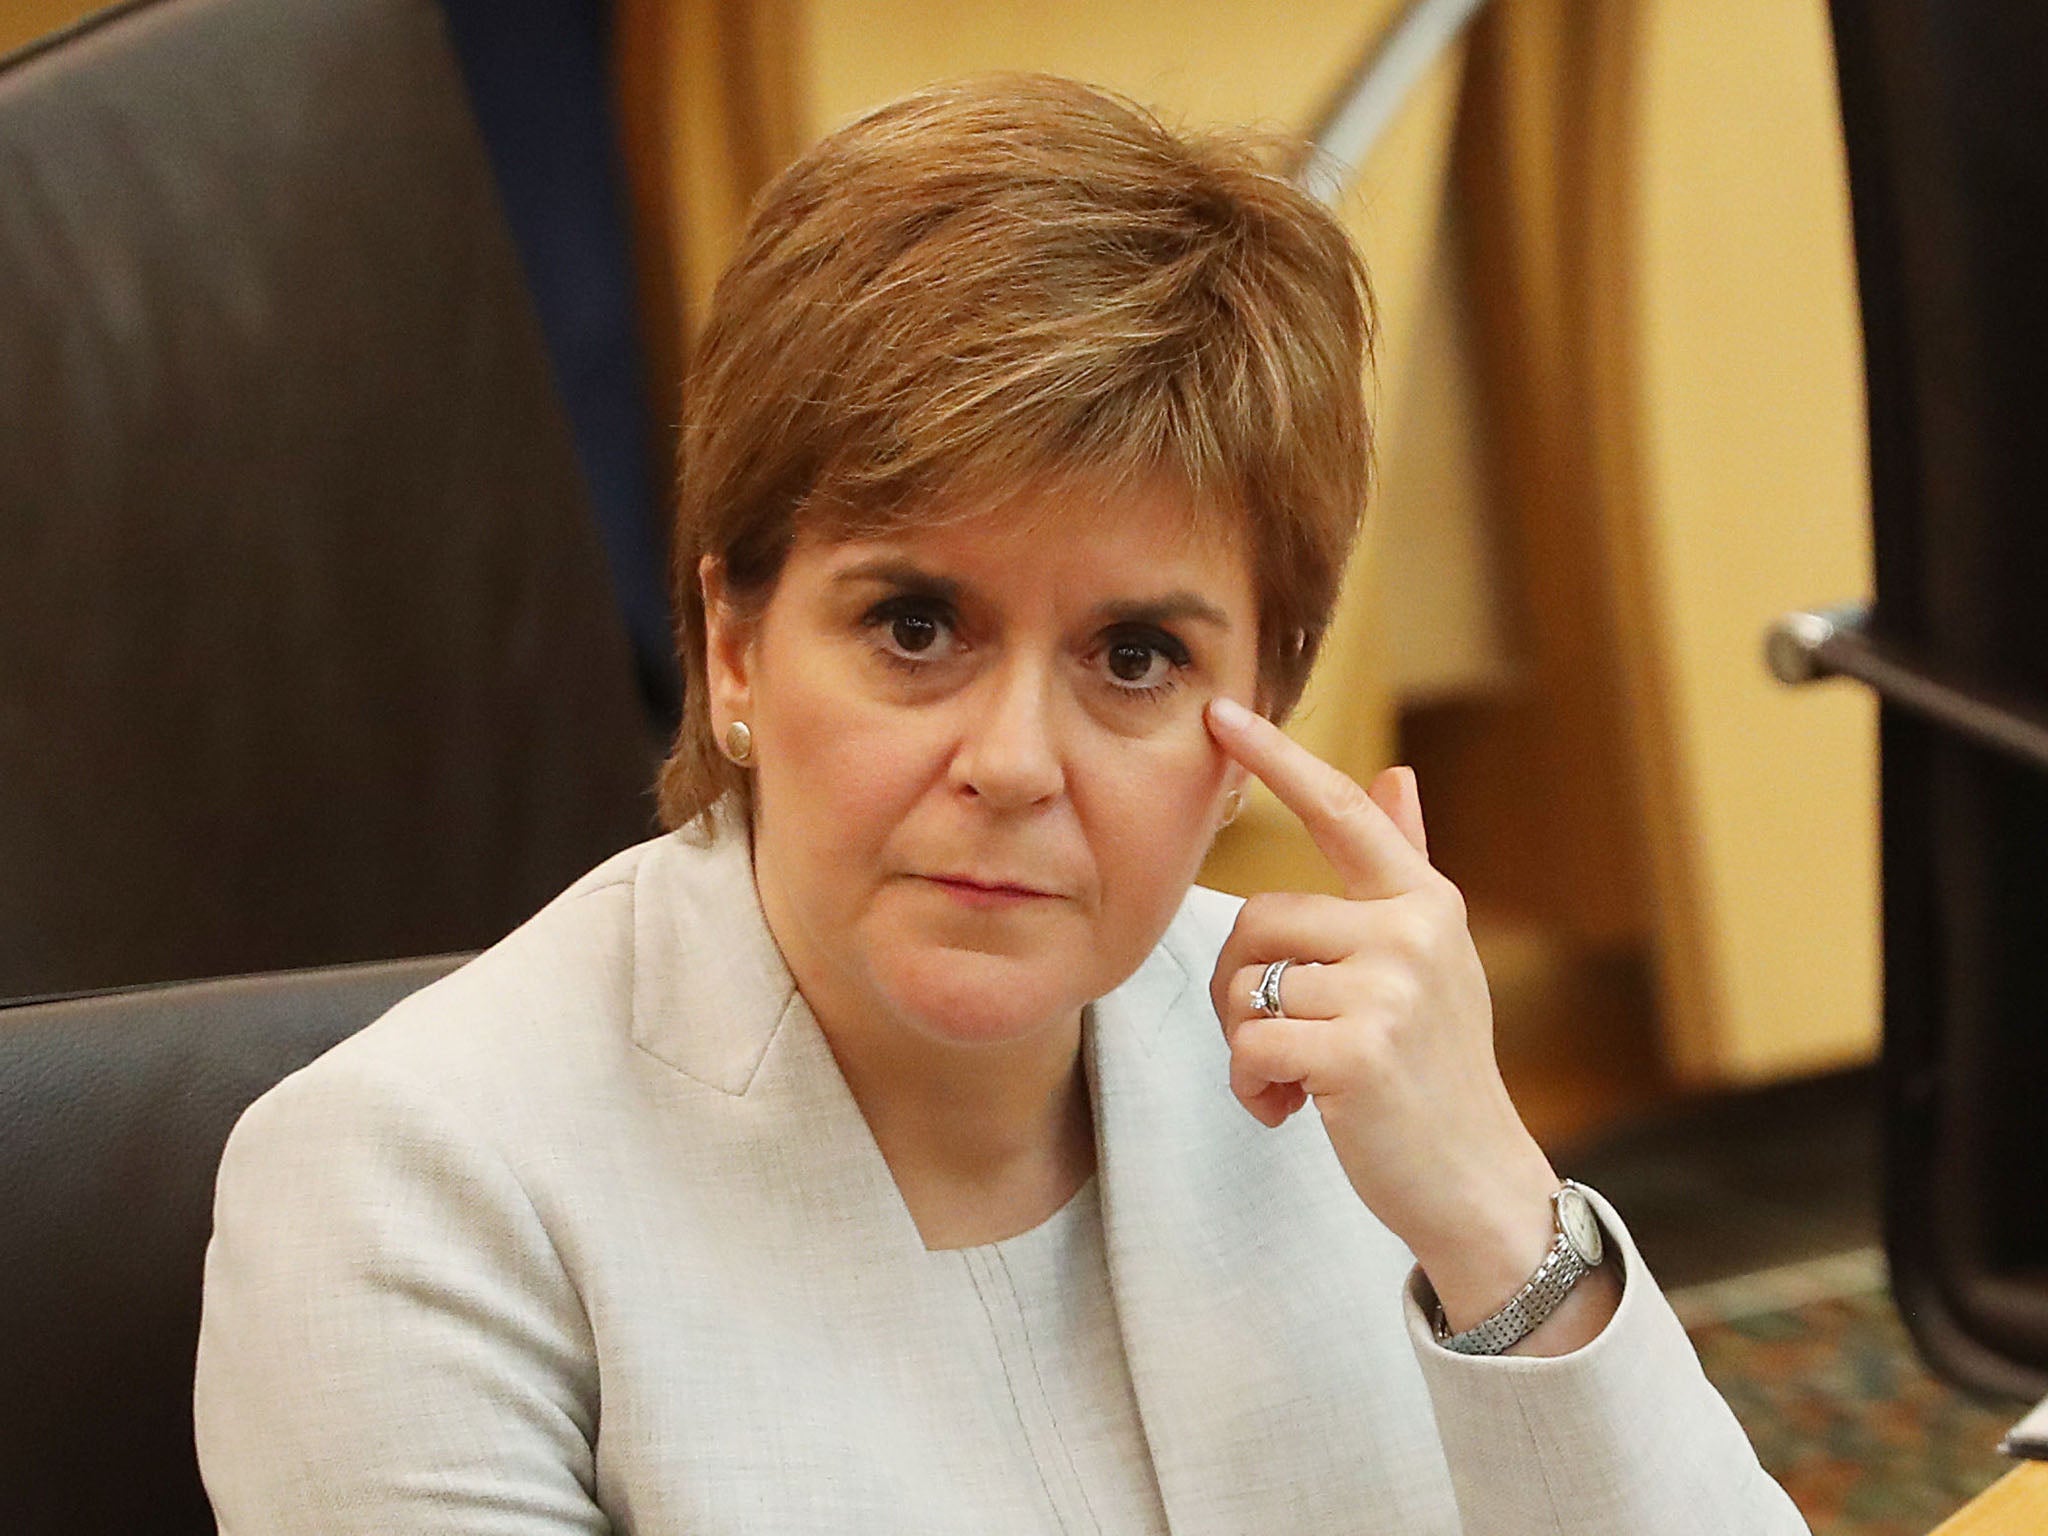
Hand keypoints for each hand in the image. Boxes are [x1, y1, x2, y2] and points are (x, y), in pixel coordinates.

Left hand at [1204, 697, 1584, 1336]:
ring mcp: (1390, 989)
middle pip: (1255, 919)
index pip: (1339, 811)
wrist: (1475, 1183)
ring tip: (1299, 1080)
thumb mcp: (1431, 960)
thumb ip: (1403, 867)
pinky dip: (1251, 1087)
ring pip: (1245, 987)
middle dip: (1243, 988)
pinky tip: (1292, 1111)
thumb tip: (1395, 775)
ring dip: (1249, 1046)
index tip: (1218, 711)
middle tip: (1282, 1042)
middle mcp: (1412, 931)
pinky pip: (1250, 1044)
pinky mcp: (1360, 1051)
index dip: (1276, 756)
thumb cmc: (1436, 1070)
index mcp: (1423, 901)